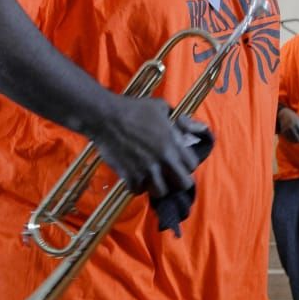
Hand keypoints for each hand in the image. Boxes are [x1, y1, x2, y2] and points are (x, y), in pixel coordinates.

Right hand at [88, 94, 208, 198]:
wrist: (106, 117)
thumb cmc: (133, 109)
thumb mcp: (160, 107)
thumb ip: (174, 119)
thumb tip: (181, 123)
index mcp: (173, 143)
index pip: (192, 165)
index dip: (186, 166)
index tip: (178, 164)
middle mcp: (163, 159)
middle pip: (183, 184)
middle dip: (177, 181)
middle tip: (168, 176)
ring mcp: (146, 169)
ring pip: (160, 192)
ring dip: (156, 186)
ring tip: (150, 178)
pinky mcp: (129, 175)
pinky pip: (138, 191)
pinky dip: (136, 186)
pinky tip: (134, 177)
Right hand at [277, 107, 298, 145]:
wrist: (284, 114)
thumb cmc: (296, 119)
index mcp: (298, 124)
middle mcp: (292, 127)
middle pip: (298, 140)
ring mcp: (287, 130)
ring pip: (293, 140)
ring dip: (296, 141)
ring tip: (297, 136)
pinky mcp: (283, 132)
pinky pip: (288, 140)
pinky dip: (291, 140)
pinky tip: (292, 136)